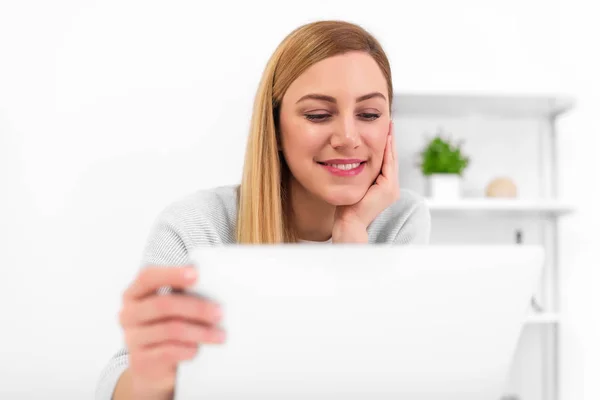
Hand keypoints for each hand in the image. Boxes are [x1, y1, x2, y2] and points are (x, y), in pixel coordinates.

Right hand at [118, 265, 224, 397]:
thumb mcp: (171, 310)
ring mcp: (132, 338)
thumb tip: (212, 286)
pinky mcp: (140, 361)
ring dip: (200, 332)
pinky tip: (198, 350)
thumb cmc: (167, 330)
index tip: (196, 275)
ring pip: (170, 330)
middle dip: (197, 308)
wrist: (152, 371)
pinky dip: (188, 350)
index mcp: (134, 294)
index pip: (148, 277)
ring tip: (219, 336)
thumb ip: (182, 294)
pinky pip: (168, 352)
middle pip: (164, 304)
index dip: (172, 274)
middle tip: (220, 313)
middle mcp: (128, 314)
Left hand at [333, 120, 399, 241]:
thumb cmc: (346, 207)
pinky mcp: (389, 188)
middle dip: (390, 140)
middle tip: (389, 123)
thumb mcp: (354, 185)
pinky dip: (388, 150)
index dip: (385, 145)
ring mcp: (392, 188)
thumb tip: (348, 160)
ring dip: (390, 142)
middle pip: (391, 158)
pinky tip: (386, 137)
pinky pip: (389, 164)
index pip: (386, 162)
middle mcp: (391, 188)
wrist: (348, 221)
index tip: (383, 130)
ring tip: (389, 126)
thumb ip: (357, 173)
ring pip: (391, 159)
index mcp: (384, 187)